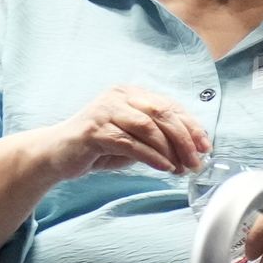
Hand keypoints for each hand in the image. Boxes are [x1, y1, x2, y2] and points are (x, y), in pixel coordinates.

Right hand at [38, 82, 209, 183]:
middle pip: (162, 114)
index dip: (191, 126)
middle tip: (196, 161)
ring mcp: (105, 111)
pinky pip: (130, 143)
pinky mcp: (94, 130)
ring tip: (181, 168)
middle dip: (184, 139)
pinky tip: (164, 168)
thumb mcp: (134, 139)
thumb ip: (158, 138)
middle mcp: (119, 97)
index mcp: (131, 93)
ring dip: (169, 150)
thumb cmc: (99, 146)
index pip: (170, 106)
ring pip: (148, 127)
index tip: (205, 147)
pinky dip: (151, 157)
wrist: (57, 153)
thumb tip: (192, 151)